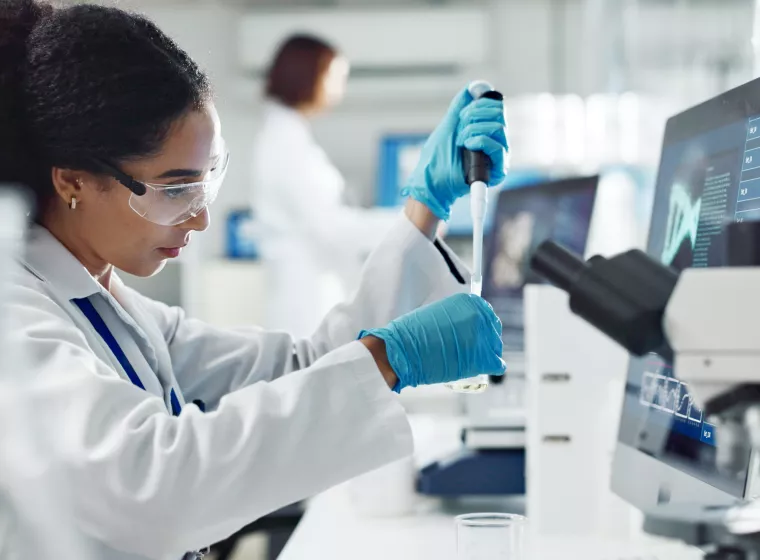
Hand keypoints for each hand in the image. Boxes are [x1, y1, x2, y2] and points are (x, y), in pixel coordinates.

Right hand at [360, 293, 505, 391]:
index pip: (485, 312)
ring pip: (496, 346)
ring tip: (474, 359)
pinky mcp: (482, 359)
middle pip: (493, 328)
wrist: (403, 351)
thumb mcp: (435, 314)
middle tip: (473, 348)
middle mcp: (479, 317)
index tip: (476, 332)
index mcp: (468, 303)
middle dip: (485, 338)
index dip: (481, 324)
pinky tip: (484, 368)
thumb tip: (461, 326)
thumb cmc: (412, 334)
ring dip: (488, 352)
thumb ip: (453, 316)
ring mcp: (483, 338)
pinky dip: (492, 366)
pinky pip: (497, 364)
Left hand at [402, 86, 508, 219]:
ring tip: (460, 142)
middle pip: (500, 113)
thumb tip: (472, 87)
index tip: (462, 113)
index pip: (496, 107)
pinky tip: (467, 147)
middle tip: (460, 128)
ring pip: (499, 127)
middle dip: (475, 115)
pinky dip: (480, 141)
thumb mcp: (447, 126)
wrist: (432, 184)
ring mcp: (497, 156)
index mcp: (485, 131)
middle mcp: (495, 141)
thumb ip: (459, 107)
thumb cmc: (437, 159)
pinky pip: (498, 146)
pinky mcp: (498, 170)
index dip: (479, 104)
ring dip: (473, 130)